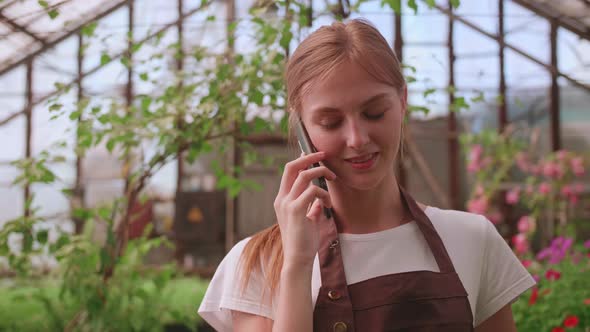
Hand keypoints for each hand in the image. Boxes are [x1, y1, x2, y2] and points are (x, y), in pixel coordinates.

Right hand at [273, 151, 335, 268]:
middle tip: (324, 155)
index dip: (301, 160)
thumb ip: (310, 207)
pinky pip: (312, 191)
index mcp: (282, 199)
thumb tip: (318, 199)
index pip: (288, 171)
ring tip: (332, 179)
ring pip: (305, 176)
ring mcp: (287, 203)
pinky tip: (328, 204)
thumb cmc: (303, 241)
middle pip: (292, 167)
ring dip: (321, 173)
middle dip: (309, 157)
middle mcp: (282, 199)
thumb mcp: (307, 219)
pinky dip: (323, 194)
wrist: (298, 259)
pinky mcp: (296, 210)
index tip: (313, 154)